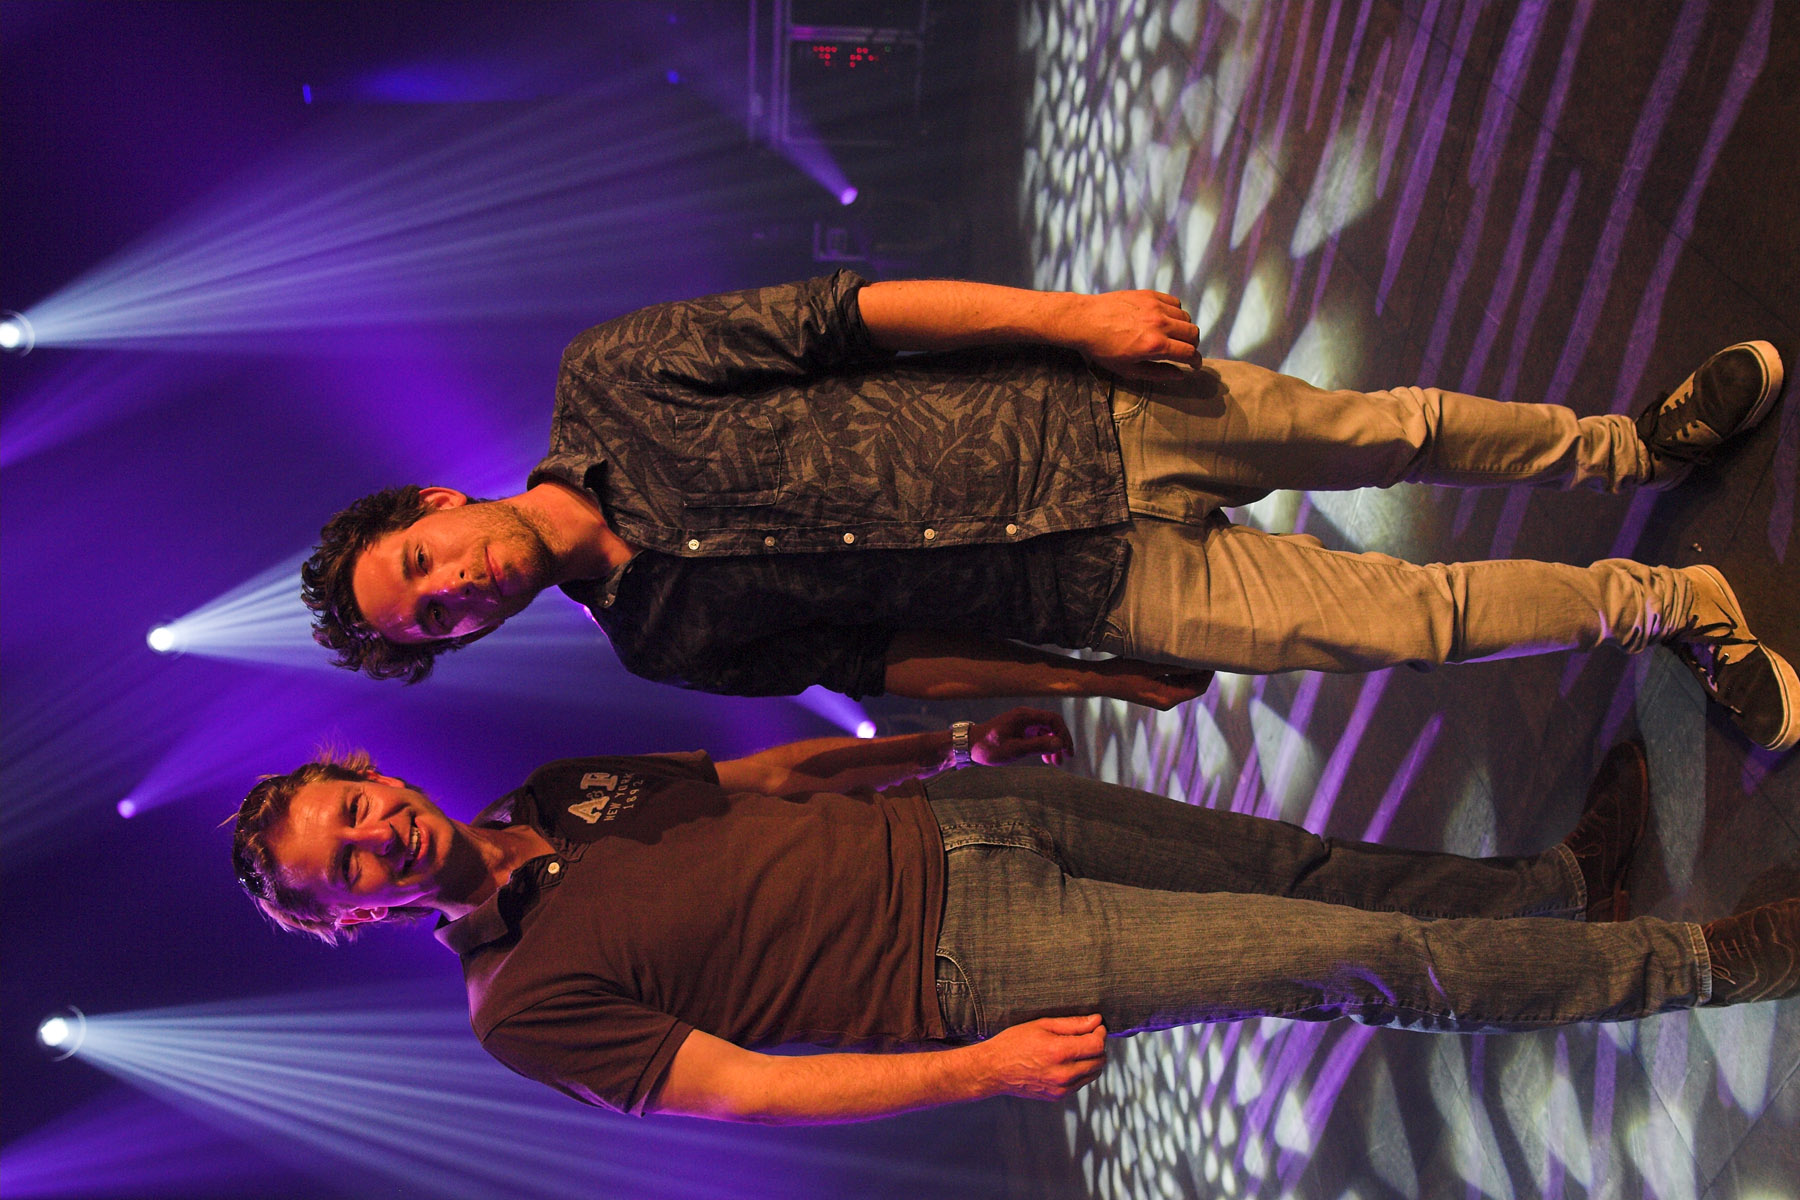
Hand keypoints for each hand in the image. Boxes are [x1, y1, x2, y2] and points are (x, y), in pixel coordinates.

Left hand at [972, 706, 1075, 765]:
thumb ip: (1038, 746)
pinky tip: (1046, 759)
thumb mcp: (1015, 749)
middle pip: (1052, 725)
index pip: (1053, 719)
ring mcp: (1022, 724)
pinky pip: (1037, 736)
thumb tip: (1060, 744)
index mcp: (1024, 716)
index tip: (1066, 751)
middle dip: (1060, 741)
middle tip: (1066, 758)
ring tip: (1056, 763)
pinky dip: (1043, 746)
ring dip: (1052, 746)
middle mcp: (1025, 717)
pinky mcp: (1018, 731)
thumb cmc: (989, 748)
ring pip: (1045, 732)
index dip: (1064, 734)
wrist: (968, 746)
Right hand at [979, 1014, 1108, 1101]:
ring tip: (1075, 1048)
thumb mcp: (1042, 1025)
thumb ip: (1072, 1024)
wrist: (994, 1070)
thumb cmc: (1014, 1043)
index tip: (1096, 1026)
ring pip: (1094, 1073)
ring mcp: (1062, 1088)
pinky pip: (1081, 1083)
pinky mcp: (1058, 1096)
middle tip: (1086, 1035)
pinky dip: (1081, 1071)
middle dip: (1097, 1045)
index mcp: (1060, 1052)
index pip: (1097, 1045)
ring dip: (1091, 1059)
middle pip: (1099, 1060)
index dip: (1100, 1033)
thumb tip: (1096, 1020)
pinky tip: (1066, 1061)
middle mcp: (1064, 1074)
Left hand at [1065, 290, 1198, 379]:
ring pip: (1185, 317)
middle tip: (1185, 350)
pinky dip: (1175, 311)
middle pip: (1193, 333)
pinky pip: (1175, 302)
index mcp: (1155, 345)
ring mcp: (1156, 307)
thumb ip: (1157, 373)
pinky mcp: (1149, 295)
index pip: (1189, 352)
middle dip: (1193, 345)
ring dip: (1184, 328)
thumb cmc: (1102, 349)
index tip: (1194, 365)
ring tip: (1174, 335)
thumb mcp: (1128, 370)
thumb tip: (1179, 375)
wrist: (1084, 321)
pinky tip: (1166, 318)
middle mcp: (1160, 324)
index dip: (1196, 361)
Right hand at [1099, 659, 1212, 708]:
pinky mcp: (1154, 691)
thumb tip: (1199, 662)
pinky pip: (1173, 681)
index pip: (1198, 688)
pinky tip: (1176, 655)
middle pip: (1192, 686)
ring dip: (1188, 668)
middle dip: (1199, 670)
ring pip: (1183, 683)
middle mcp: (1166, 701)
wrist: (1101, 680)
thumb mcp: (1152, 666)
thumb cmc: (1123, 673)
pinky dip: (1178, 670)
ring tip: (1191, 650)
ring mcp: (1160, 697)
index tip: (1212, 657)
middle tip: (1203, 650)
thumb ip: (1176, 665)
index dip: (1207, 673)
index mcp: (1168, 699)